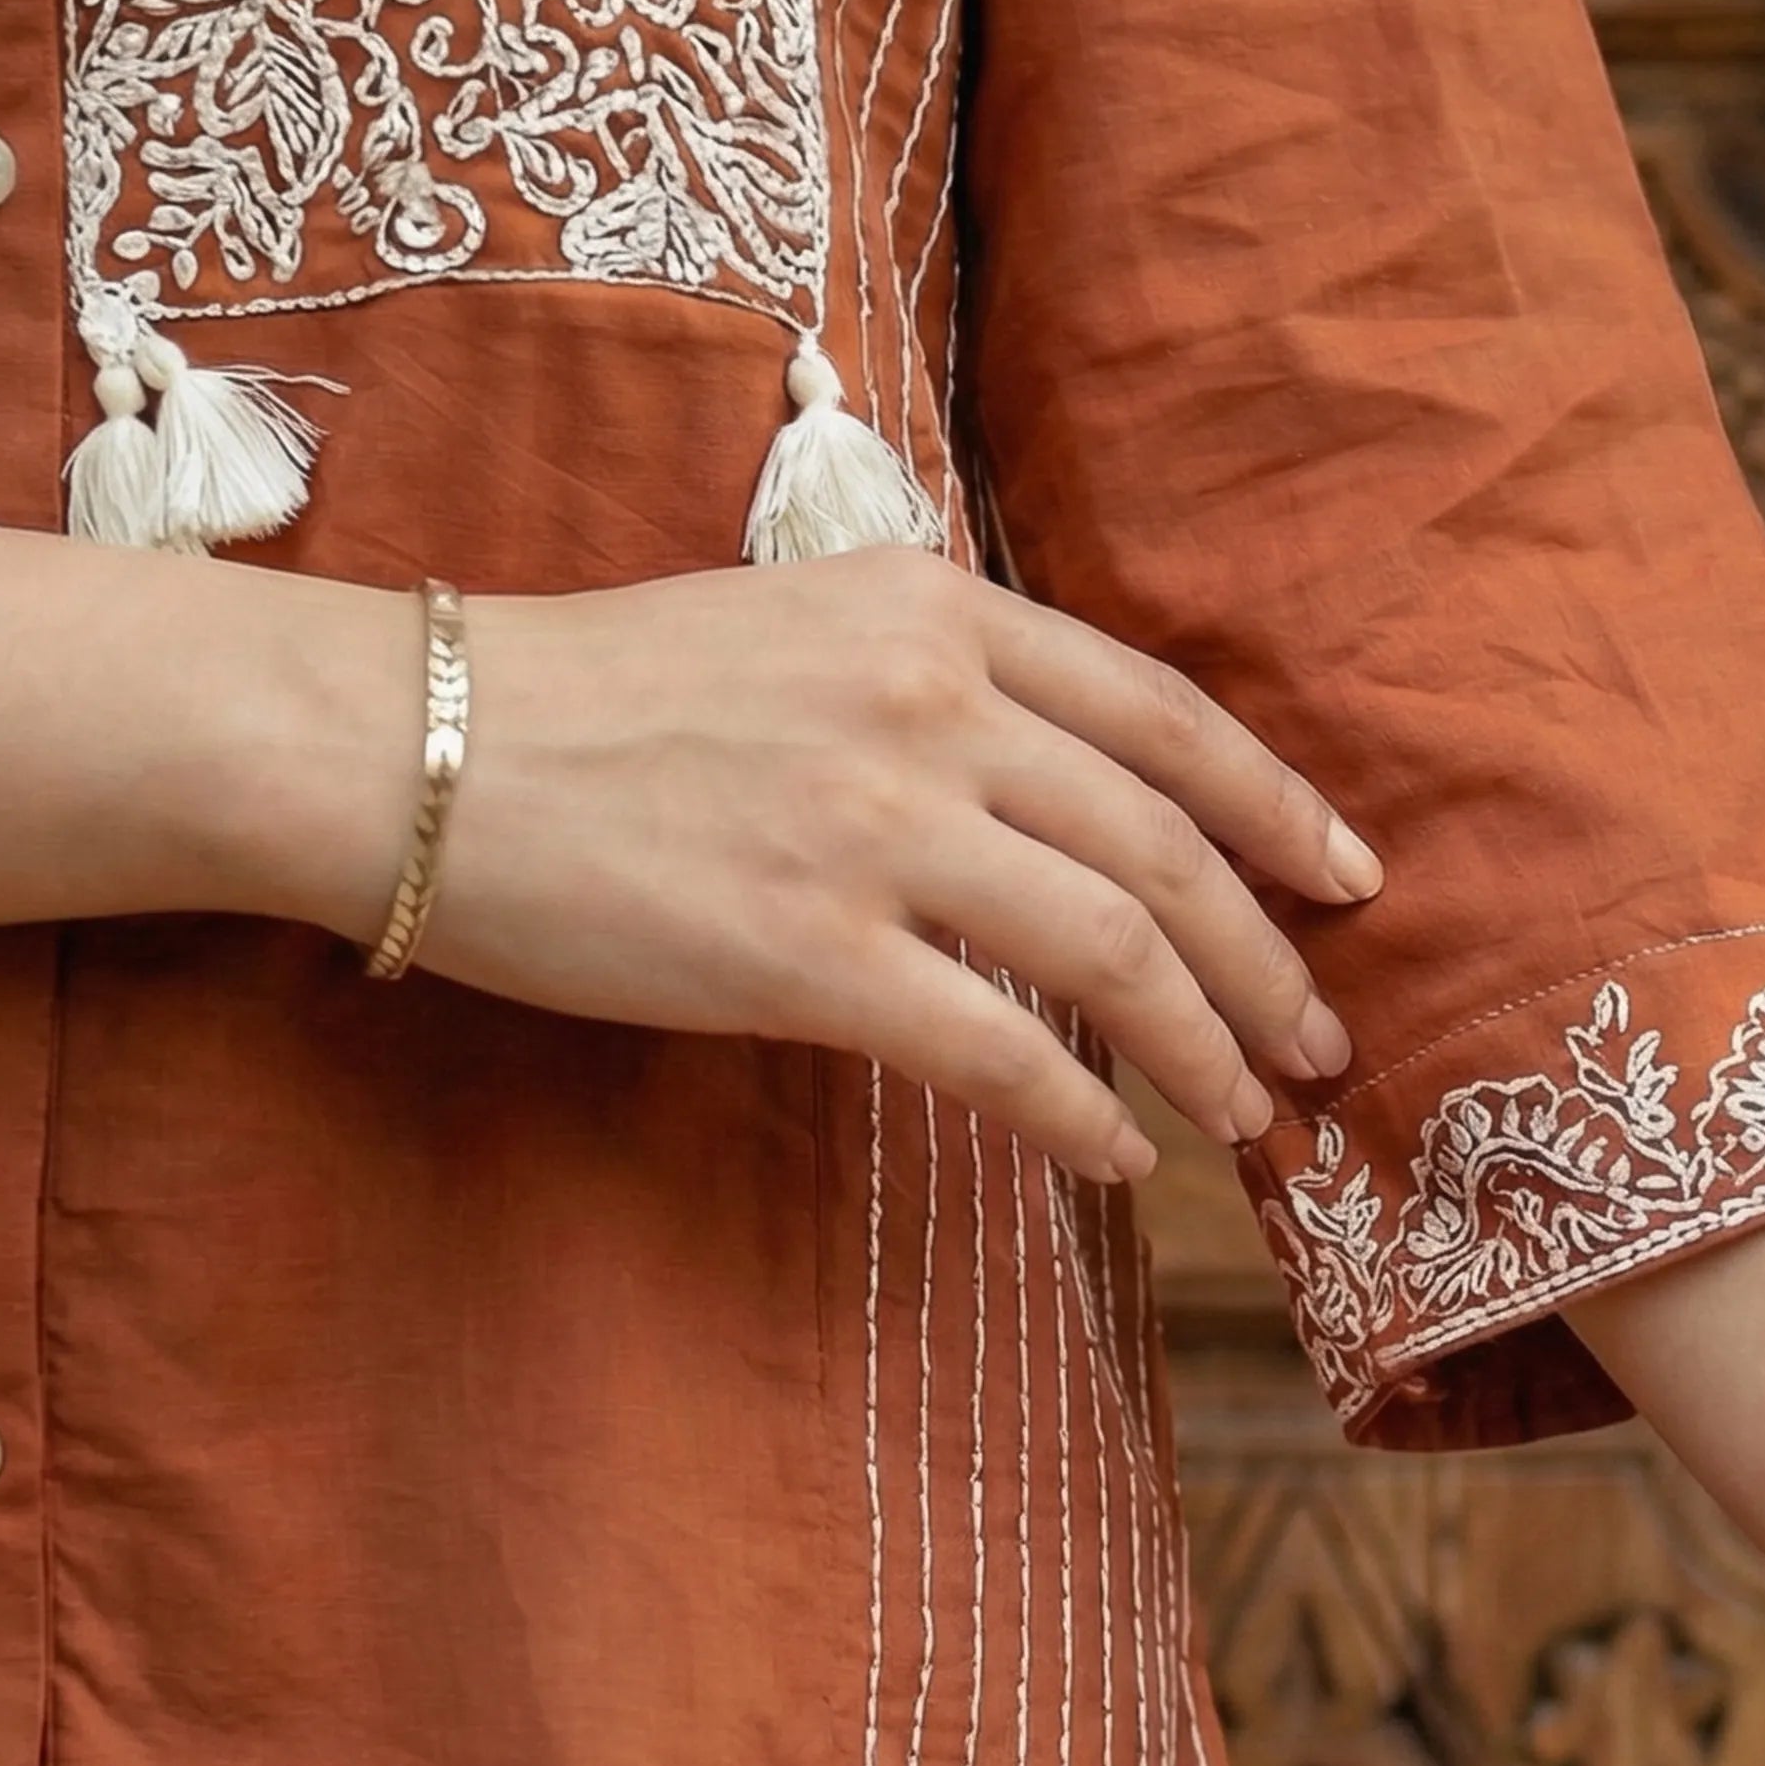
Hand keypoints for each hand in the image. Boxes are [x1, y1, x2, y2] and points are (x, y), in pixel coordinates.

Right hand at [420, 548, 1377, 1183]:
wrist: (416, 745)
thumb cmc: (592, 696)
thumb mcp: (795, 625)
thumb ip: (936, 680)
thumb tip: (1061, 787)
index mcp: (935, 611)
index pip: (1164, 717)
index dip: (1278, 805)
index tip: (1349, 876)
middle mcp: (929, 705)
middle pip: (1166, 845)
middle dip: (1271, 956)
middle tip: (1325, 1036)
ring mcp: (872, 829)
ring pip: (1113, 949)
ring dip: (1206, 1044)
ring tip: (1249, 1113)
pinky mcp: (806, 954)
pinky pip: (999, 1053)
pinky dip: (1084, 1113)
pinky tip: (1119, 1154)